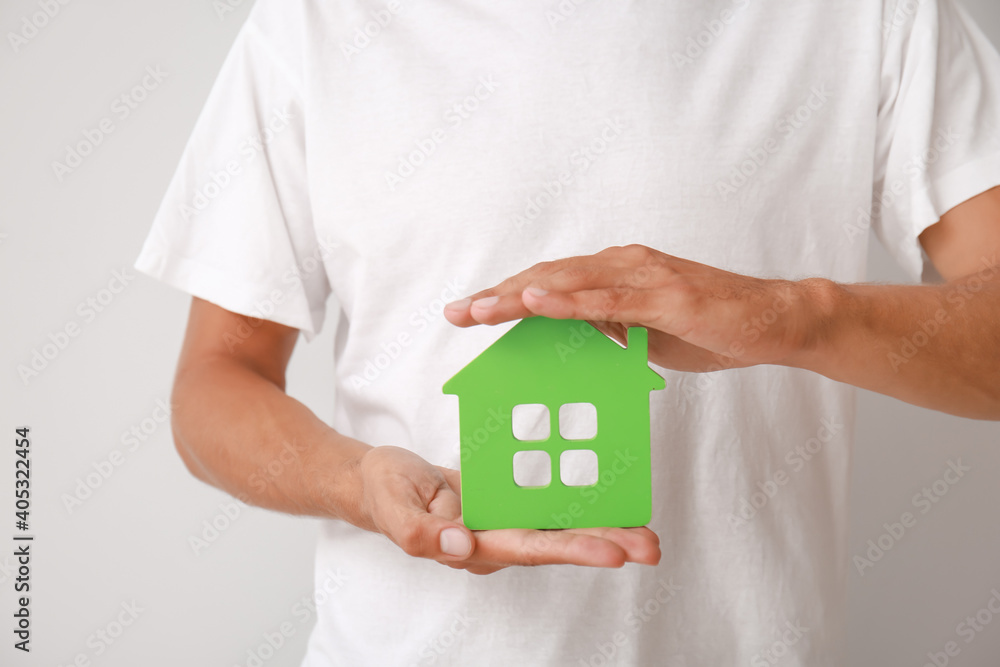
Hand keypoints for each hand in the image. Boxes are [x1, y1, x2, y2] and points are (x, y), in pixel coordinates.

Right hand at [356, 445, 660, 574]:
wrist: (383, 479)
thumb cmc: (386, 491)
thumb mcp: (391, 506)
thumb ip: (421, 532)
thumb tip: (463, 543)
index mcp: (470, 545)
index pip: (528, 550)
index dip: (572, 550)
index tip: (614, 552)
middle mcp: (495, 540)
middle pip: (556, 546)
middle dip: (605, 546)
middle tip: (650, 547)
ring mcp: (503, 523)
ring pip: (559, 529)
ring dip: (604, 531)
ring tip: (647, 535)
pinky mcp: (507, 504)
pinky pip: (549, 508)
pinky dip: (582, 507)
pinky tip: (613, 505)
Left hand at [443, 245, 832, 371]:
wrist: (773, 322)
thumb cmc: (712, 327)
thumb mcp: (648, 335)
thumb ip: (610, 331)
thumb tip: (574, 341)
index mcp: (616, 274)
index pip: (551, 284)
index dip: (508, 296)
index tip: (470, 312)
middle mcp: (622, 266)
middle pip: (547, 277)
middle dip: (498, 296)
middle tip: (456, 313)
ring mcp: (642, 276)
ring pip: (567, 283)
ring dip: (518, 296)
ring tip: (477, 310)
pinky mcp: (663, 295)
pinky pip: (606, 298)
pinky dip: (566, 299)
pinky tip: (534, 301)